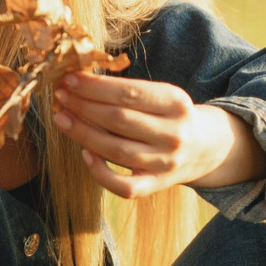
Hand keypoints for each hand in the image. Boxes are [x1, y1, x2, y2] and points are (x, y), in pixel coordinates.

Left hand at [49, 72, 264, 199]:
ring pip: (117, 150)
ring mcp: (166, 162)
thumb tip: (79, 81)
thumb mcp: (161, 95)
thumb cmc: (170, 115)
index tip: (69, 79)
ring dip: (83, 133)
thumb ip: (128, 91)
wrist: (206, 147)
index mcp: (176, 103)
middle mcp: (173, 133)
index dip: (95, 87)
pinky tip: (84, 154)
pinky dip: (101, 173)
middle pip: (119, 119)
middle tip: (59, 96)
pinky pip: (125, 187)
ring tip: (61, 118)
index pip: (129, 93)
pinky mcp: (157, 185)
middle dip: (84, 106)